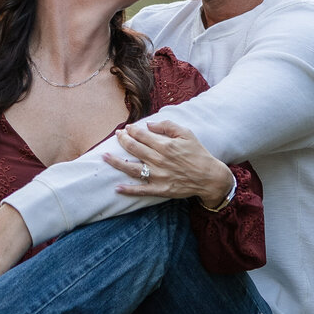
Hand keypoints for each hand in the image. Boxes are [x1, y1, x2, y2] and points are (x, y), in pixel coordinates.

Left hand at [103, 116, 234, 205]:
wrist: (209, 177)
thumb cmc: (198, 153)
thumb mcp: (186, 134)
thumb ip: (167, 126)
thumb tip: (149, 124)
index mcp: (165, 145)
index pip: (142, 135)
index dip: (132, 130)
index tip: (127, 128)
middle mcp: (158, 160)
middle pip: (133, 149)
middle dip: (122, 140)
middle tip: (117, 136)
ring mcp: (158, 176)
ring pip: (131, 168)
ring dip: (116, 162)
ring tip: (104, 157)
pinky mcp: (159, 189)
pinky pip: (141, 190)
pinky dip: (128, 190)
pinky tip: (117, 187)